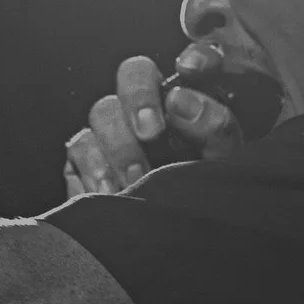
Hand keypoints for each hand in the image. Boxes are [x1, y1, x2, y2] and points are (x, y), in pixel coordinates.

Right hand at [63, 47, 244, 198]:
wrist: (170, 246)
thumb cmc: (205, 201)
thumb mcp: (223, 167)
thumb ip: (215, 130)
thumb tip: (179, 99)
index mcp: (195, 101)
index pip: (195, 62)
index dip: (195, 57)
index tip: (192, 68)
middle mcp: (151, 107)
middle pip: (134, 73)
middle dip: (140, 96)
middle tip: (152, 132)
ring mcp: (114, 129)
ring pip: (103, 110)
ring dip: (119, 144)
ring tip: (136, 180)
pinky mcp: (85, 157)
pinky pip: (79, 147)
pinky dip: (95, 168)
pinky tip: (112, 192)